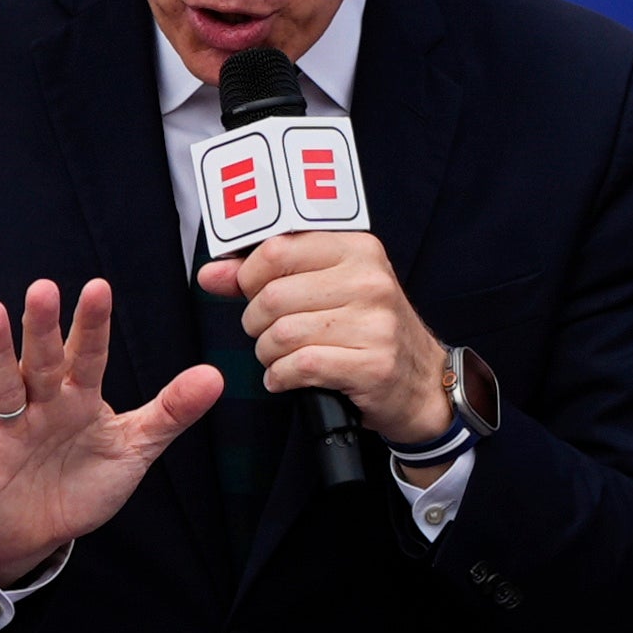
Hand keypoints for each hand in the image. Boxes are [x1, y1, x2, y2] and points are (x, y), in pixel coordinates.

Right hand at [0, 279, 221, 582]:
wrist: (38, 534)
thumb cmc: (84, 482)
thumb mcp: (134, 449)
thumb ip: (170, 412)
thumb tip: (217, 376)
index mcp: (80, 398)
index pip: (89, 356)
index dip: (92, 326)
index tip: (97, 288)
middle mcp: (42, 403)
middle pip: (42, 361)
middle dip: (42, 328)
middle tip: (42, 288)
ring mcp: (8, 428)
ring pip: (1, 384)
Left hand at [200, 230, 447, 442]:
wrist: (421, 383)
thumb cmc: (367, 330)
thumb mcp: (326, 289)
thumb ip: (265, 276)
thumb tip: (210, 274)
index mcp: (357, 248)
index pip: (276, 249)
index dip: (248, 276)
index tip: (251, 293)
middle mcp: (369, 280)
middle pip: (272, 296)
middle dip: (256, 322)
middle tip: (267, 333)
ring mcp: (375, 323)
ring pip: (282, 333)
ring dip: (267, 353)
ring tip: (279, 357)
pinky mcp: (373, 364)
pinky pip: (300, 366)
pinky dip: (281, 377)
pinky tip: (287, 377)